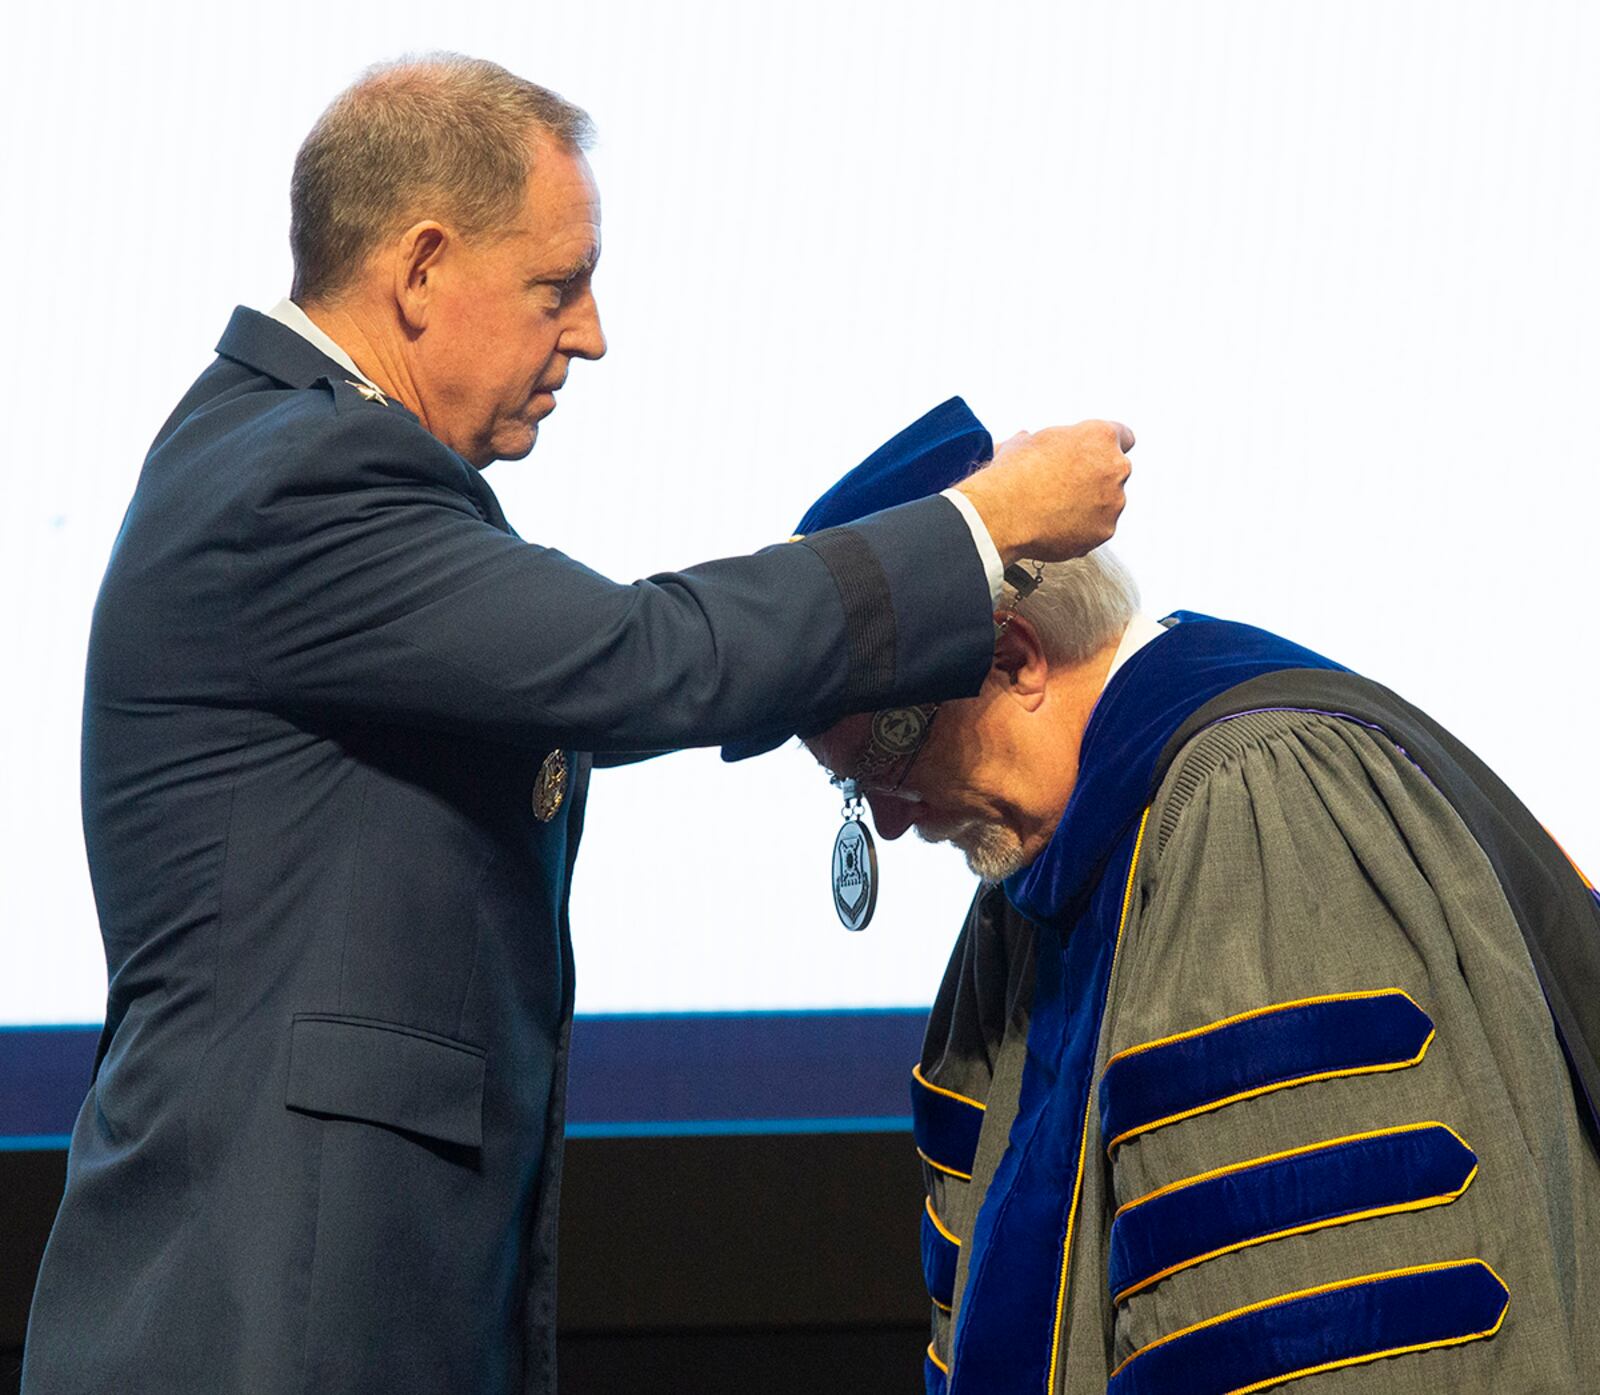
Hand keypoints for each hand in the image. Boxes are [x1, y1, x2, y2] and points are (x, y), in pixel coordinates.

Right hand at [954, 420, 1133, 563]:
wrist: (1005, 513)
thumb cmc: (1014, 474)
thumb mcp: (1025, 443)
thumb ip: (1042, 441)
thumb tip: (1028, 440)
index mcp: (1100, 437)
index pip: (1123, 437)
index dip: (1104, 448)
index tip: (1094, 457)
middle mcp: (1115, 467)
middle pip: (1115, 472)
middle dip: (1096, 479)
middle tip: (1066, 486)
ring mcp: (1113, 502)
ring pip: (1108, 503)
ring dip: (1090, 506)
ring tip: (1055, 510)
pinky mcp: (1105, 531)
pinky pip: (1097, 529)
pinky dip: (1082, 530)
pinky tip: (1055, 527)